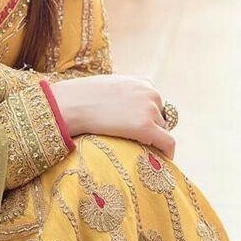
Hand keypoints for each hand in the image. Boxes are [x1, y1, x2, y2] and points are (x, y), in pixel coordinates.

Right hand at [50, 74, 175, 159]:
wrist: (72, 103)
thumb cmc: (82, 96)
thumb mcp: (108, 85)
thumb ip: (123, 92)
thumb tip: (121, 106)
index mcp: (142, 82)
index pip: (155, 100)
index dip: (147, 115)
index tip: (139, 126)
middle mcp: (150, 93)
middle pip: (161, 116)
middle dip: (151, 126)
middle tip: (134, 139)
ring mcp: (149, 109)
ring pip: (162, 129)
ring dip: (153, 138)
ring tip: (135, 147)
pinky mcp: (146, 127)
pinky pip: (168, 143)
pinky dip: (168, 151)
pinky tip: (164, 159)